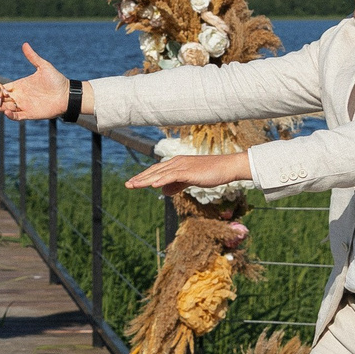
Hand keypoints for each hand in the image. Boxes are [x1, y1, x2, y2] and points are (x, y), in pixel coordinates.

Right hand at [0, 43, 69, 119]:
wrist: (68, 94)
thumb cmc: (56, 80)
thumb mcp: (43, 66)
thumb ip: (33, 57)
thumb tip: (24, 44)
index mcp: (20, 85)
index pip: (2, 87)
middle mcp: (19, 96)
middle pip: (0, 98)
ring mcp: (24, 106)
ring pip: (6, 108)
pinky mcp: (30, 114)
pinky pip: (17, 116)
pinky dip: (11, 115)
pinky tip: (5, 112)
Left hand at [125, 150, 251, 191]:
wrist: (227, 167)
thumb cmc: (211, 173)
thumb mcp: (190, 180)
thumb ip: (176, 185)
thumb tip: (162, 191)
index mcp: (177, 164)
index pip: (157, 171)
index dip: (144, 177)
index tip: (133, 183)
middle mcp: (177, 162)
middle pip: (155, 171)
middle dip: (140, 178)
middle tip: (127, 185)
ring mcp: (183, 166)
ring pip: (160, 174)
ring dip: (146, 180)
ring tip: (134, 185)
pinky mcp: (189, 171)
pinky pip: (173, 176)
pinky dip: (162, 180)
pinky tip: (153, 185)